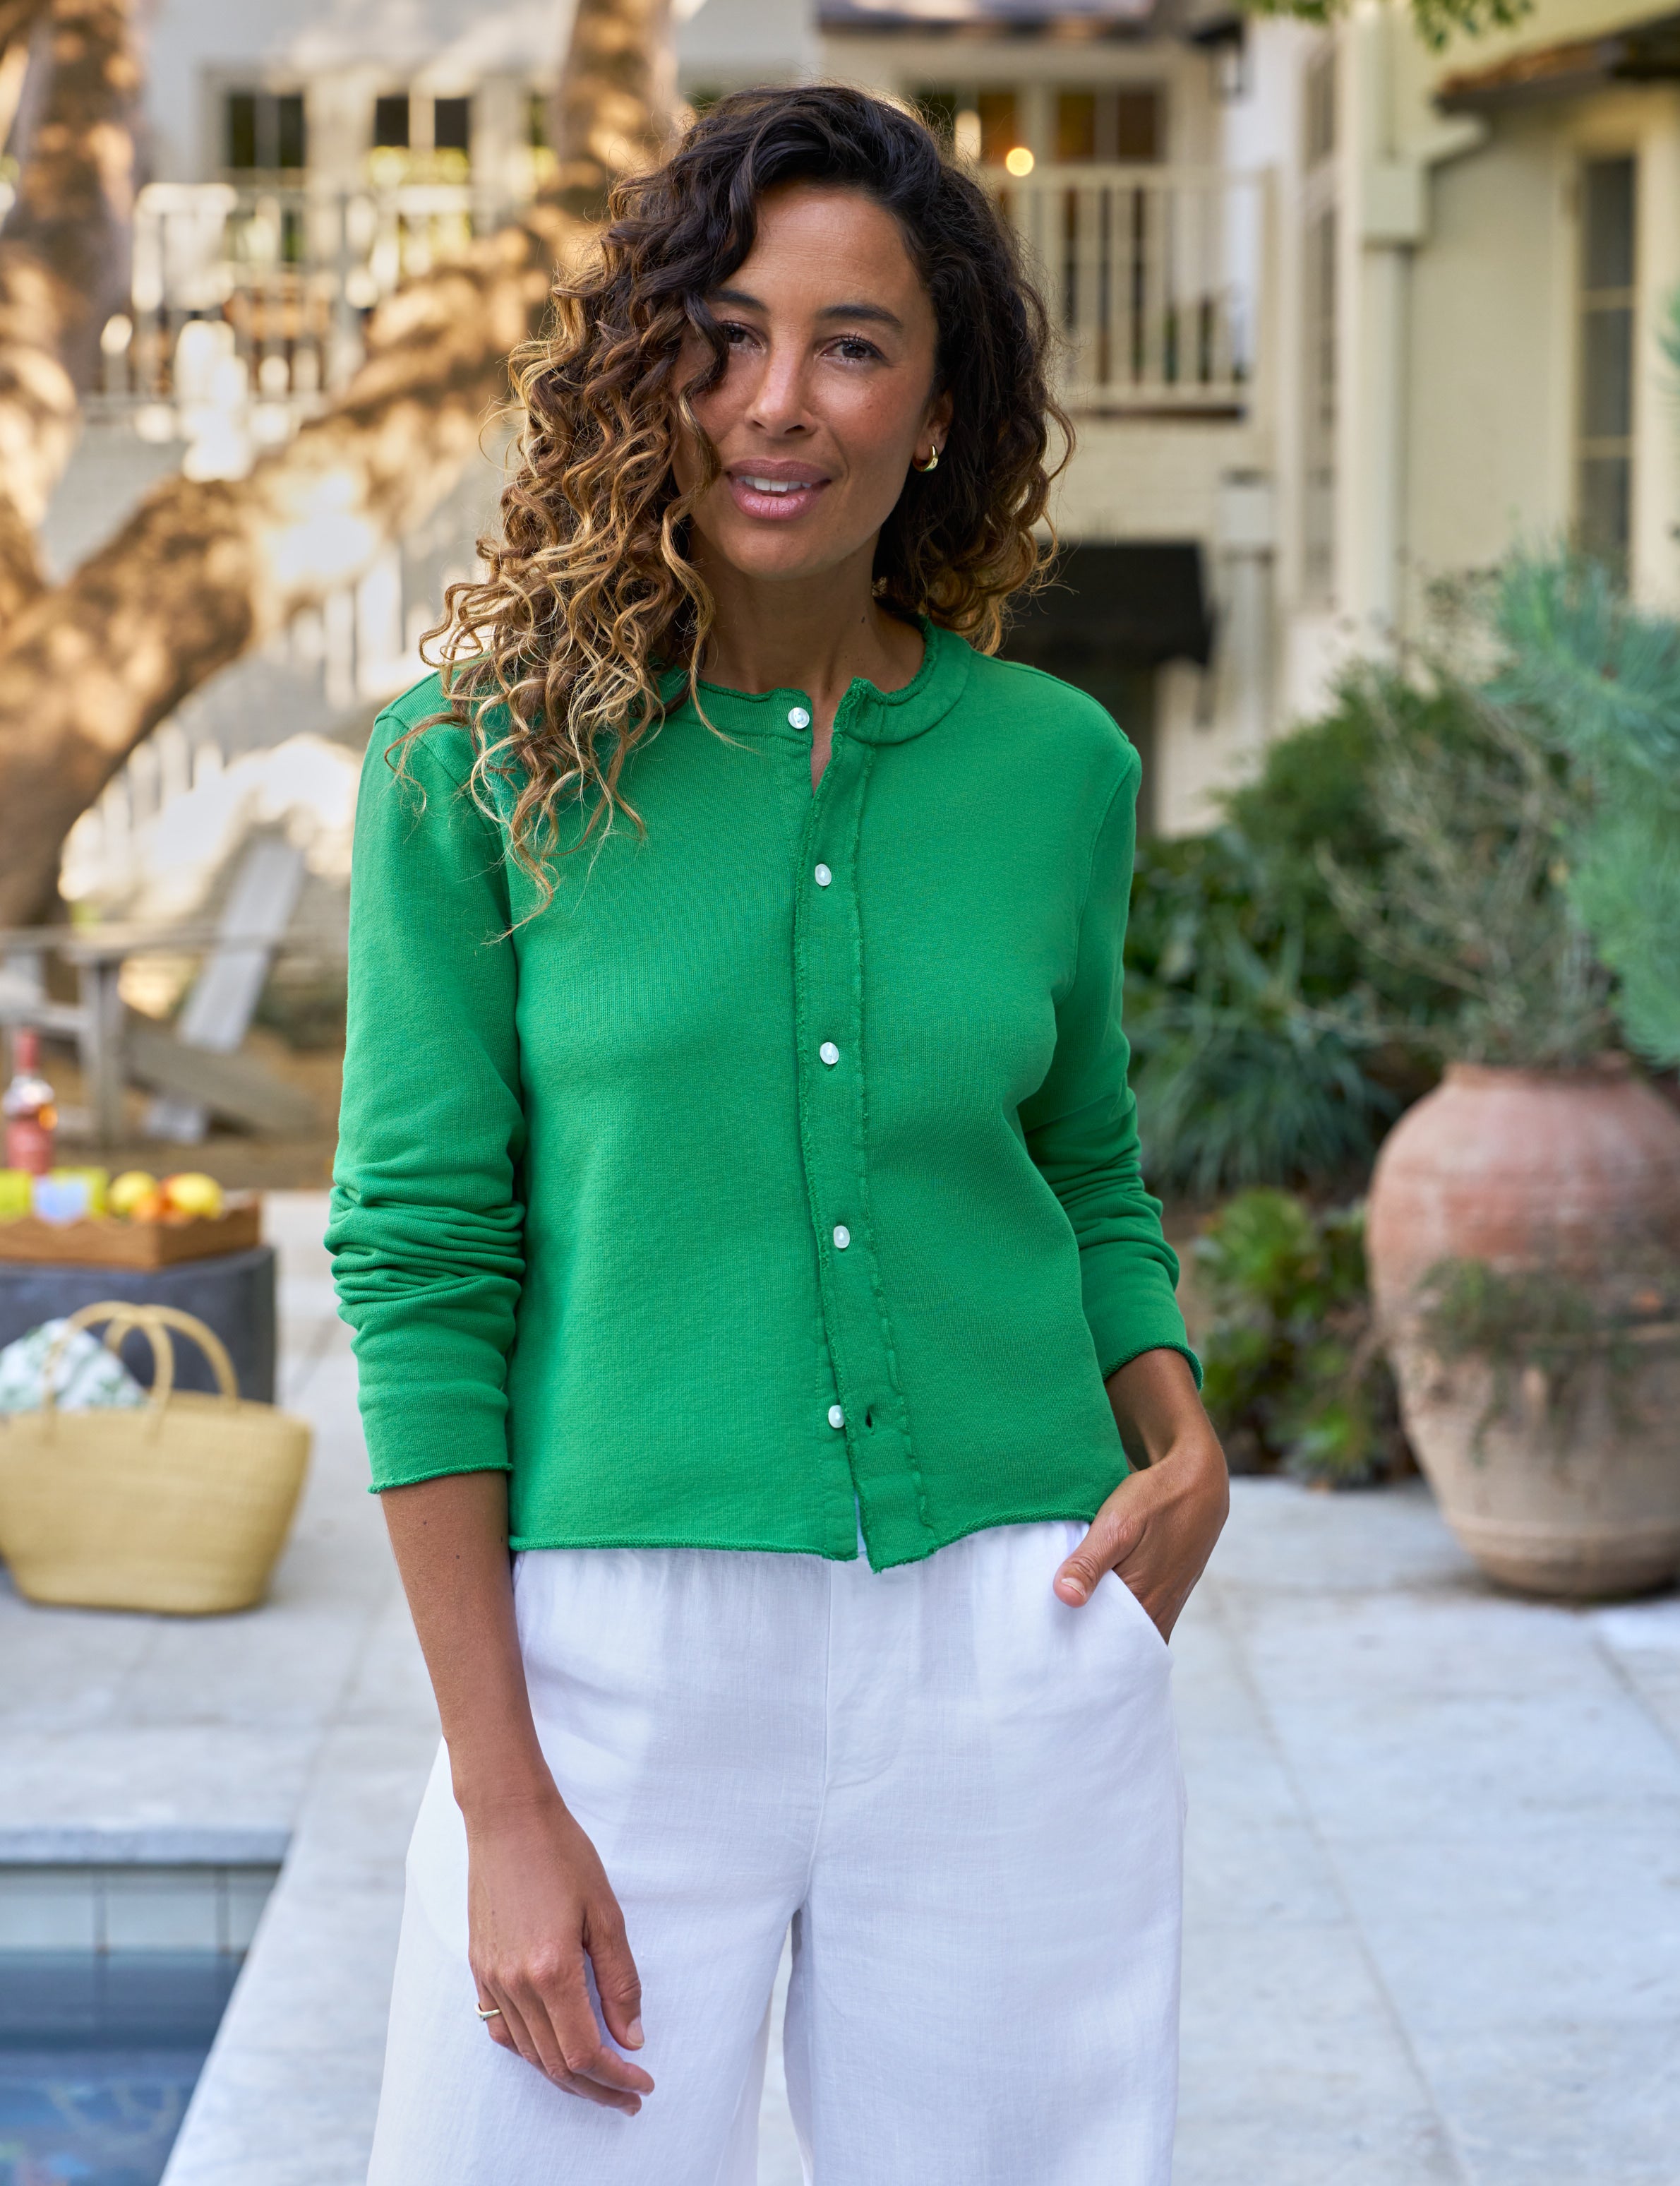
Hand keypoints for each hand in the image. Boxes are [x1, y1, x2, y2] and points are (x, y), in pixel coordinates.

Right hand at [466, 1786, 654, 2113]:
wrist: (507, 1818)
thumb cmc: (563, 1854)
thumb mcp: (605, 1913)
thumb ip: (619, 1981)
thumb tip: (632, 2037)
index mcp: (551, 1971)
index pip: (584, 2052)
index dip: (616, 2077)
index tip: (643, 2082)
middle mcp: (515, 1984)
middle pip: (556, 2064)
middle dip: (596, 2087)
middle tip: (629, 2094)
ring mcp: (491, 1978)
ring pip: (528, 2053)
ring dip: (565, 2074)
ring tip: (600, 2076)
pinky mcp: (478, 1968)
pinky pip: (501, 2029)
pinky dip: (530, 2050)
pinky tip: (552, 2045)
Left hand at [1054, 1349, 1228, 1639]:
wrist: (1198, 1482)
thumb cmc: (1155, 1500)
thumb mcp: (1117, 1524)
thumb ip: (1089, 1562)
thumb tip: (1064, 1597)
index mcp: (1144, 1604)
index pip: (1104, 1650)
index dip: (1075, 1654)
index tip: (1045, 1655)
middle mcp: (1158, 1614)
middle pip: (1115, 1647)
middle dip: (1084, 1648)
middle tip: (1047, 1648)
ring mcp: (1165, 1606)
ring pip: (1126, 1634)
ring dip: (1100, 1631)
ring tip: (1062, 1632)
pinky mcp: (1166, 1594)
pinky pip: (1138, 1619)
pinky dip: (1115, 1617)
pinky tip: (1092, 1607)